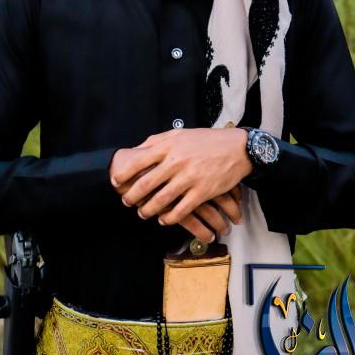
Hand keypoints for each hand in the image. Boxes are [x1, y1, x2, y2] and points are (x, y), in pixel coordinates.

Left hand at [109, 149, 243, 242]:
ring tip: (143, 213)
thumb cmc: (207, 140)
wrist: (237, 148)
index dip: (124, 174)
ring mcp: (190, 178)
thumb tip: (137, 150)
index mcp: (169, 147)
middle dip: (132, 196)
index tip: (116, 182)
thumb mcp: (181, 134)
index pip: (138, 161)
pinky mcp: (202, 192)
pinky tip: (163, 220)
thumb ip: (158, 141)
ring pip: (161, 200)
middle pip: (146, 184)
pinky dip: (169, 218)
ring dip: (148, 210)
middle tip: (126, 201)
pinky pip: (181, 210)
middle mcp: (177, 162)